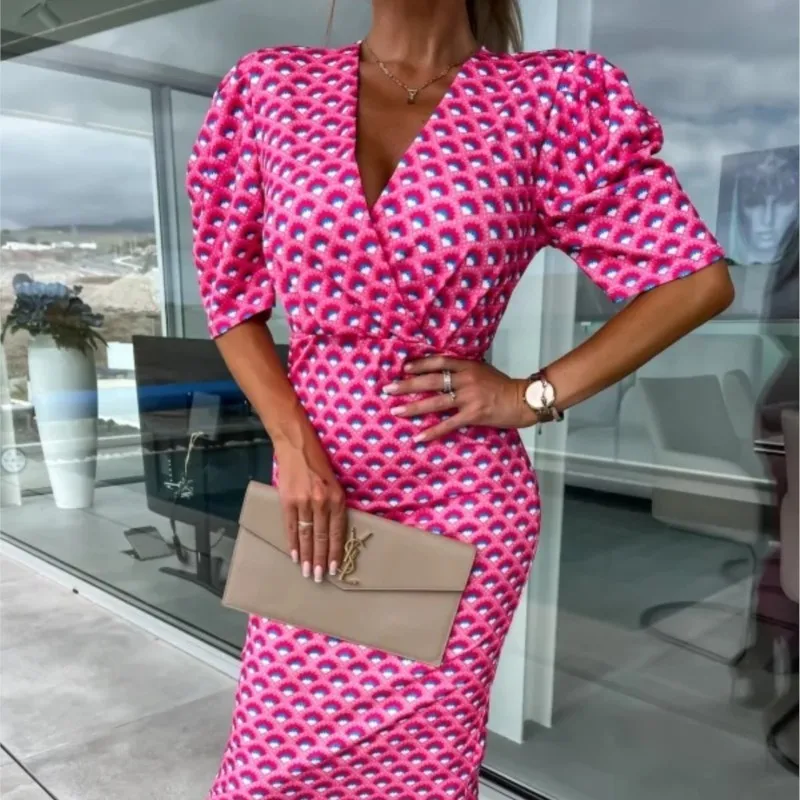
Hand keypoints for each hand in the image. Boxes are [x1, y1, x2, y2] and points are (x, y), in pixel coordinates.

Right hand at [274, 428, 346, 581]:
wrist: (297, 447)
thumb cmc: (319, 465)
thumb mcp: (335, 483)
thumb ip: (334, 505)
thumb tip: (333, 532)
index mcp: (337, 499)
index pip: (337, 532)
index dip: (335, 552)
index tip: (334, 569)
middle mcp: (322, 502)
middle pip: (321, 537)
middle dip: (320, 560)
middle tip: (319, 578)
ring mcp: (304, 502)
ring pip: (306, 536)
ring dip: (306, 556)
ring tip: (306, 572)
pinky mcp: (288, 501)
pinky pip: (291, 527)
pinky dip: (293, 543)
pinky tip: (294, 555)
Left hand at [384, 356, 537, 441]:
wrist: (523, 400)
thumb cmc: (502, 386)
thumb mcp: (482, 370)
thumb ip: (463, 370)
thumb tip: (441, 372)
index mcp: (468, 366)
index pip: (439, 362)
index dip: (420, 364)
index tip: (403, 368)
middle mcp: (466, 379)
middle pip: (431, 381)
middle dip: (407, 385)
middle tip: (388, 389)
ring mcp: (469, 397)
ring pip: (435, 402)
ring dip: (413, 407)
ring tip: (396, 411)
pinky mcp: (474, 414)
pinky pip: (449, 423)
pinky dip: (433, 430)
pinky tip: (419, 436)